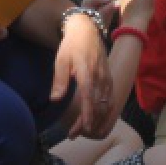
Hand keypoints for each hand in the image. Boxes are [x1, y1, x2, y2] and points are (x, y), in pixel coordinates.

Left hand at [56, 14, 115, 138]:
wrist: (88, 30)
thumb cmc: (71, 45)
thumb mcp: (61, 60)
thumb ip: (60, 80)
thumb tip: (55, 99)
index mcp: (87, 73)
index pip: (89, 98)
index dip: (87, 115)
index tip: (84, 129)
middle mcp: (100, 77)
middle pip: (97, 105)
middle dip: (87, 122)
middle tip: (73, 135)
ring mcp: (107, 78)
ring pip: (106, 104)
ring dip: (96, 119)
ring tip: (83, 130)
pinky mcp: (109, 78)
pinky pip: (110, 99)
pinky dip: (104, 111)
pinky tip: (97, 119)